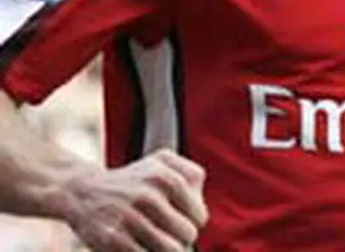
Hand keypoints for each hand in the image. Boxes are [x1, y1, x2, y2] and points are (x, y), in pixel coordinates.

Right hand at [54, 148, 207, 251]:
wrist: (83, 191)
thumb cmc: (133, 180)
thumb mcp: (164, 163)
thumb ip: (192, 177)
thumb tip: (200, 213)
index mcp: (165, 176)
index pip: (199, 216)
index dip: (192, 223)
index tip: (179, 219)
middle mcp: (147, 195)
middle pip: (187, 234)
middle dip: (180, 238)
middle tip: (166, 232)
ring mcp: (129, 218)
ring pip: (171, 249)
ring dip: (165, 249)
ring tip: (155, 240)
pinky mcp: (112, 239)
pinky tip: (138, 244)